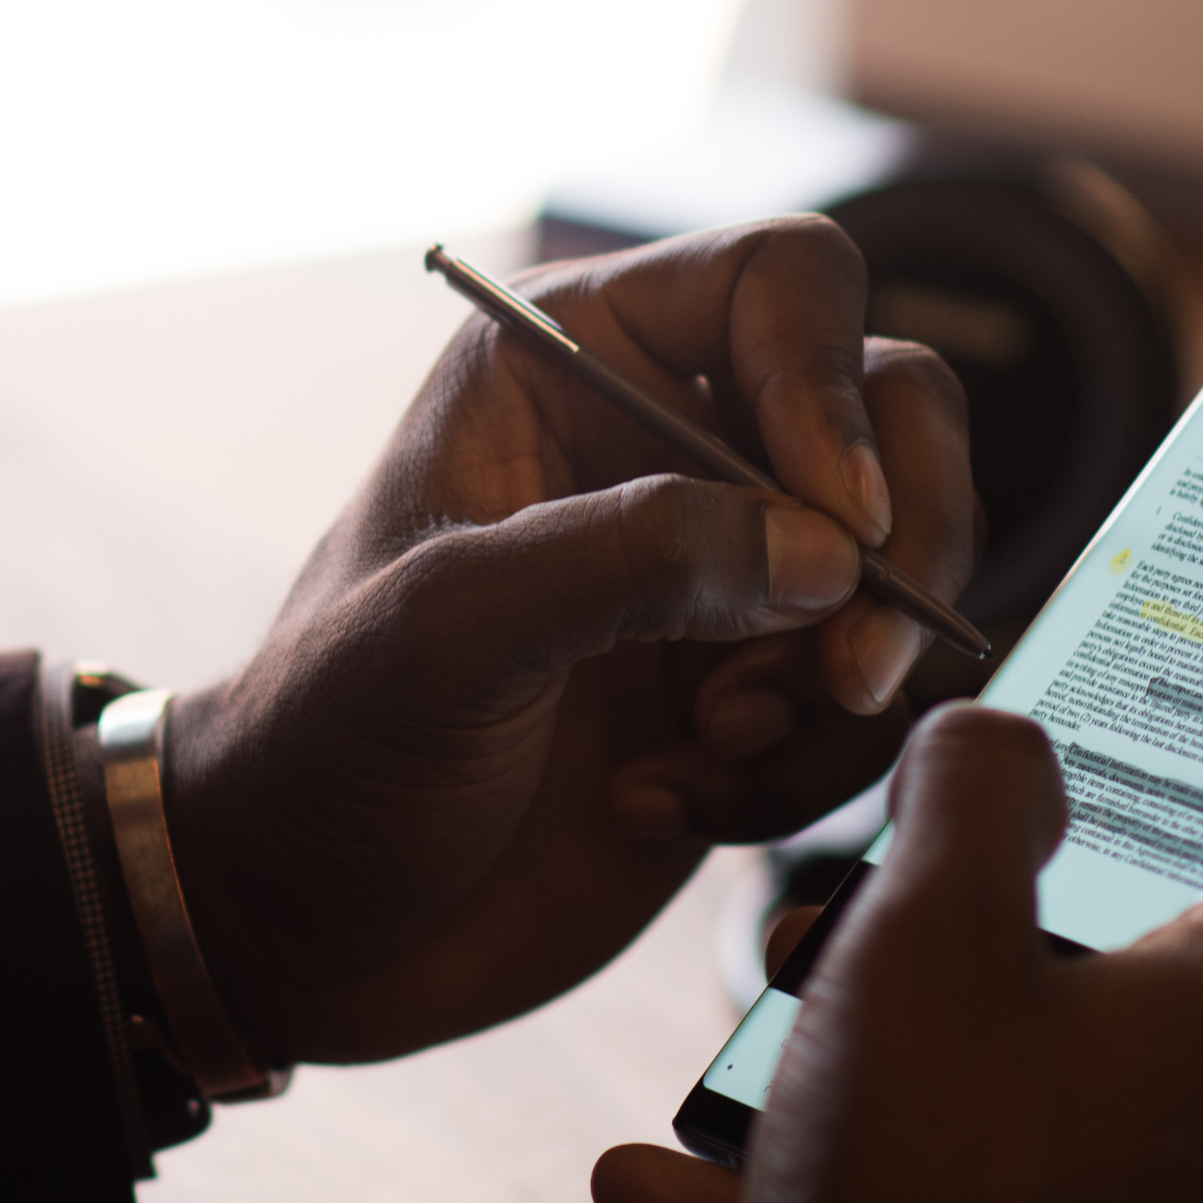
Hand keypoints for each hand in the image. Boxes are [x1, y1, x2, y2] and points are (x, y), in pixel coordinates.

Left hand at [167, 220, 978, 1065]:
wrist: (300, 921)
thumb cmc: (325, 744)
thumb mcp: (446, 632)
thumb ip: (629, 560)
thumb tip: (825, 552)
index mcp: (575, 360)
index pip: (786, 281)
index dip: (832, 386)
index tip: (832, 525)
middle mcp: (671, 443)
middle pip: (897, 413)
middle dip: (902, 545)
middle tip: (847, 671)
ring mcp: (726, 571)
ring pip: (903, 570)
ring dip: (840, 683)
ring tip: (711, 749)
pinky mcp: (755, 694)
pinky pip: (867, 705)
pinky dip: (803, 771)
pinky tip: (669, 805)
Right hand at [592, 709, 1202, 1202]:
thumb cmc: (950, 1198)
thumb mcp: (927, 935)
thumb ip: (969, 797)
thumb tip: (1001, 742)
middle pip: (1160, 957)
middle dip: (1001, 909)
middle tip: (887, 889)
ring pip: (1045, 1087)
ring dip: (900, 1047)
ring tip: (760, 1042)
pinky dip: (856, 1182)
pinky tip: (683, 1185)